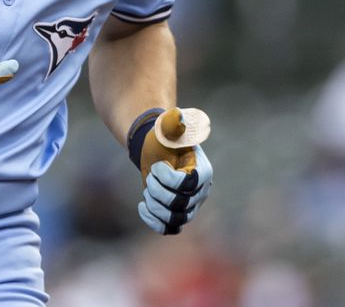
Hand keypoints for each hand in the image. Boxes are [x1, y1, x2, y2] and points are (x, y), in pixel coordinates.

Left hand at [130, 107, 213, 234]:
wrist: (155, 148)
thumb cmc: (164, 136)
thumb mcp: (168, 126)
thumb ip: (174, 123)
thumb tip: (178, 116)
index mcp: (203, 171)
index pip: (189, 185)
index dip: (168, 179)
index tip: (157, 165)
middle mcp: (200, 192)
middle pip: (181, 205)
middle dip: (158, 191)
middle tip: (150, 175)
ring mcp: (189, 205)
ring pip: (175, 220)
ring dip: (155, 206)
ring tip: (147, 190)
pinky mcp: (176, 215)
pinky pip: (168, 228)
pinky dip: (153, 221)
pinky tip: (141, 205)